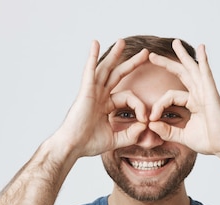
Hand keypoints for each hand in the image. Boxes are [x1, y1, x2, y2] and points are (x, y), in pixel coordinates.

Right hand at [58, 39, 149, 157]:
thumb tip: (145, 126)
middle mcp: (99, 96)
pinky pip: (90, 71)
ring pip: (106, 69)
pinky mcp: (85, 91)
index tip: (145, 119)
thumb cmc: (88, 144)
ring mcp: (92, 92)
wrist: (73, 147)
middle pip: (118, 75)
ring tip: (122, 42)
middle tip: (146, 53)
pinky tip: (95, 44)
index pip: (129, 97)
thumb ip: (131, 134)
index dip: (140, 106)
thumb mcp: (115, 139)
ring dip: (114, 55)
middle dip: (132, 64)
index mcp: (106, 105)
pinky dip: (92, 57)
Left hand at [147, 40, 219, 155]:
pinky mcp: (212, 94)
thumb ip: (167, 131)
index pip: (169, 96)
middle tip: (152, 55)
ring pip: (192, 69)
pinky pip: (206, 74)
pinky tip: (201, 48)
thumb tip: (151, 125)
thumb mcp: (182, 136)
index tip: (151, 119)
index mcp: (193, 103)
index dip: (158, 106)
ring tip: (175, 43)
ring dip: (183, 55)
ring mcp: (206, 92)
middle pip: (181, 74)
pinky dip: (204, 60)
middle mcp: (199, 95)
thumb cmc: (209, 141)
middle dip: (167, 63)